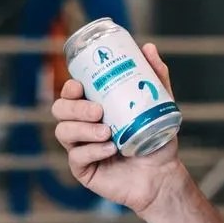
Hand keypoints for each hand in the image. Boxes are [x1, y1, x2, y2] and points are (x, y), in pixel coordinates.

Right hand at [51, 43, 182, 215]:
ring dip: (83, 129)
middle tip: (98, 110)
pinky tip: (110, 149)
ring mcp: (80, 147)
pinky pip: (77, 157)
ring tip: (106, 131)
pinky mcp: (83, 169)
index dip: (69, 87)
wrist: (163, 175)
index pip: (70, 93)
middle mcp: (82, 125)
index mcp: (93, 107)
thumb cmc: (157, 139)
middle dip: (75, 107)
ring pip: (63, 132)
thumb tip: (148, 47)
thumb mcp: (159, 104)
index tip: (80, 86)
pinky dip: (93, 150)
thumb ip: (155, 77)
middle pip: (60, 110)